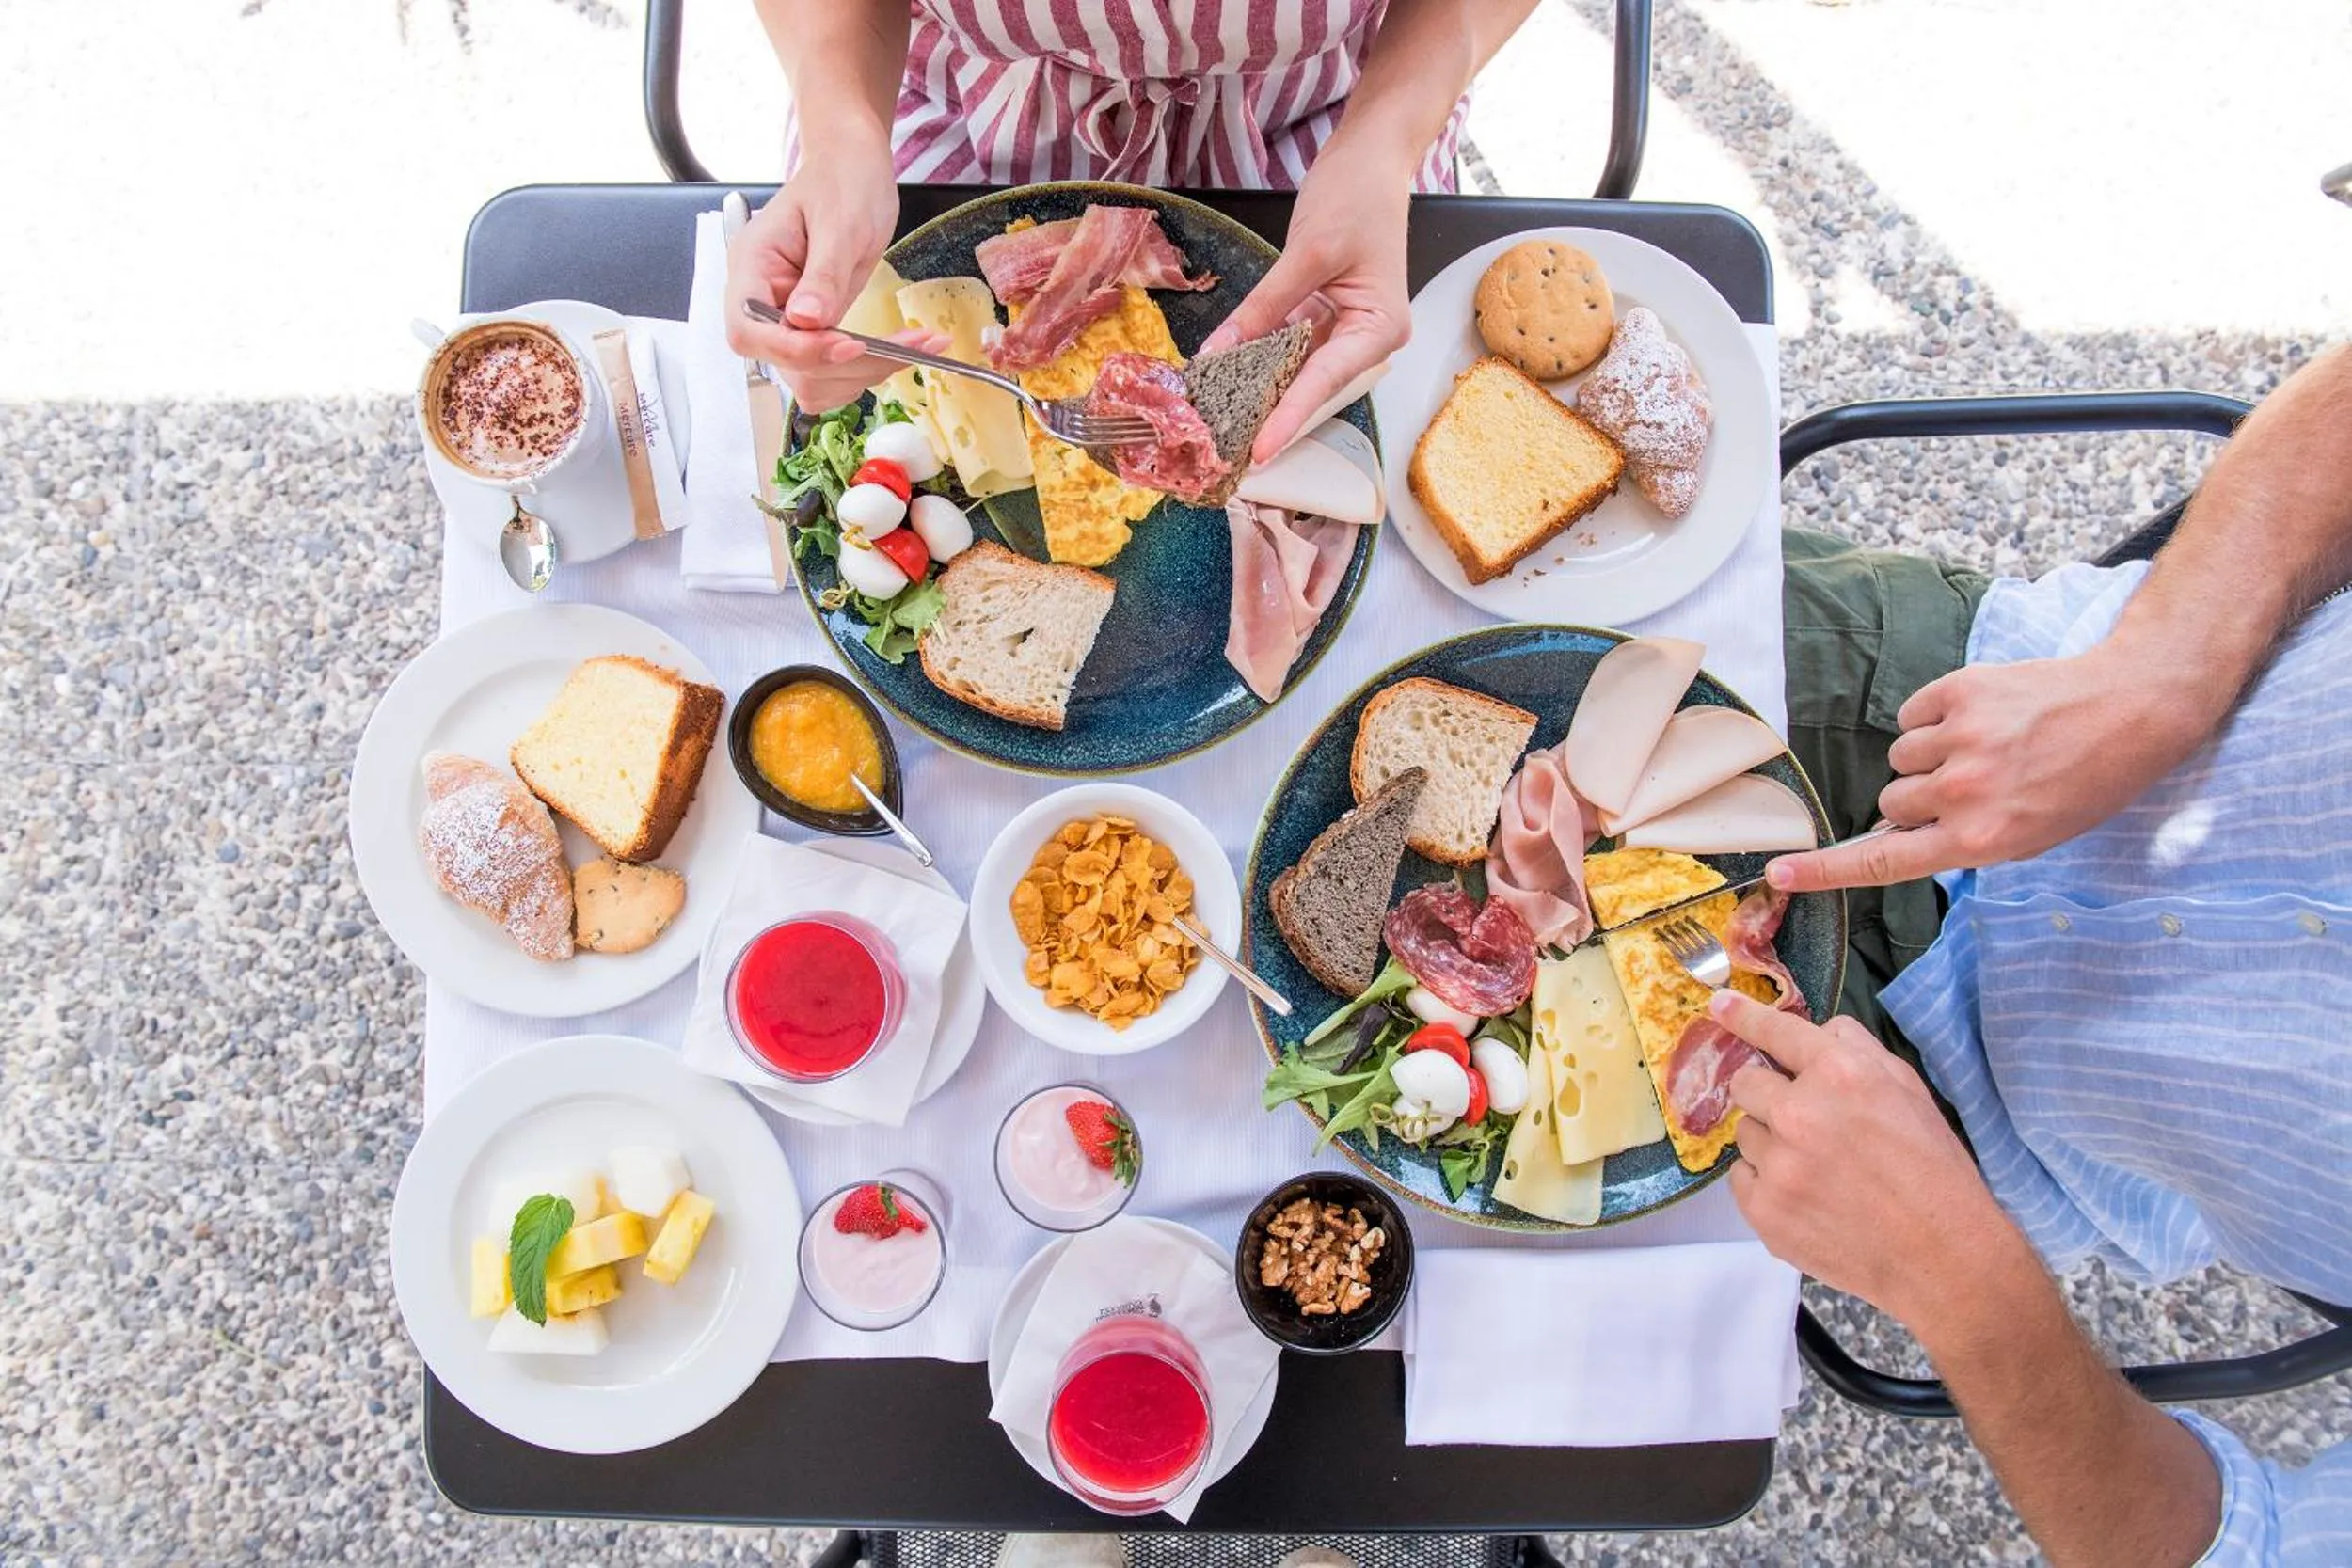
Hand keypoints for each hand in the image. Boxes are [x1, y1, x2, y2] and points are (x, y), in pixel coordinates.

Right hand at [725, 146, 935, 411]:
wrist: (854, 168)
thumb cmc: (843, 179)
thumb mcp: (840, 221)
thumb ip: (823, 274)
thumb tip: (805, 321)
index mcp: (752, 267)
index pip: (748, 330)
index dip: (794, 350)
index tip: (848, 344)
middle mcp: (763, 299)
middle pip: (784, 363)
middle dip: (845, 364)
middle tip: (905, 346)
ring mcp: (788, 318)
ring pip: (811, 378)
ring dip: (863, 373)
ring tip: (914, 345)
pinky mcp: (815, 330)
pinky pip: (832, 373)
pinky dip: (867, 371)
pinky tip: (900, 348)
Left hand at [1200, 144, 1412, 463]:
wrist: (1372, 155)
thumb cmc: (1358, 196)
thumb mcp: (1308, 252)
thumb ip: (1264, 305)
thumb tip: (1221, 350)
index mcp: (1380, 328)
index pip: (1325, 380)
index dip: (1290, 417)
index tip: (1261, 451)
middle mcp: (1366, 337)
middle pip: (1312, 384)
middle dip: (1270, 412)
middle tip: (1228, 448)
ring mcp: (1344, 327)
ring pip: (1295, 368)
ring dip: (1259, 387)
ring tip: (1220, 419)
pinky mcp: (1321, 313)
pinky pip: (1286, 343)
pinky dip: (1258, 354)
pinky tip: (1225, 370)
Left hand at [1714, 990, 2023, 1325]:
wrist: (1942, 1255)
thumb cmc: (1933, 1170)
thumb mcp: (1909, 1090)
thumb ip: (1856, 1051)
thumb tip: (1816, 1032)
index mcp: (1841, 1074)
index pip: (1775, 1032)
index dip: (1743, 1016)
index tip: (1720, 1006)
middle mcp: (1800, 1113)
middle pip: (1745, 1083)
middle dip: (1768, 1095)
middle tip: (1803, 1120)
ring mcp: (1777, 1166)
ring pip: (1744, 1133)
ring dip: (1771, 1142)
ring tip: (1818, 1168)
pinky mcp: (1764, 1210)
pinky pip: (1741, 1178)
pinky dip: (1766, 1182)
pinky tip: (1807, 1195)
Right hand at [1767, 639, 2213, 892]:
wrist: (2132, 707)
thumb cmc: (2089, 781)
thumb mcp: (2033, 835)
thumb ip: (1964, 840)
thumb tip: (1901, 833)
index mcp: (1980, 839)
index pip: (1883, 861)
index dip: (1827, 870)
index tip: (1782, 872)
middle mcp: (1962, 793)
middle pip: (1891, 803)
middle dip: (1917, 799)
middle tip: (1969, 787)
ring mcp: (1959, 740)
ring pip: (1901, 758)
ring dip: (1928, 756)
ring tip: (1982, 748)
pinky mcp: (1959, 693)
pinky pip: (1913, 715)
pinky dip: (1935, 717)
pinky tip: (1979, 718)